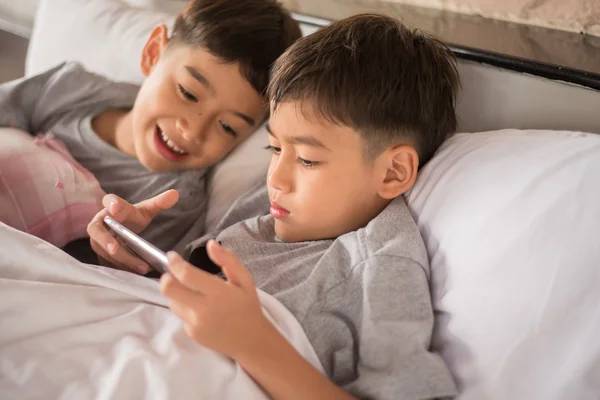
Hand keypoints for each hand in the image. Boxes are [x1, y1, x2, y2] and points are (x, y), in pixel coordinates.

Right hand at [86, 190, 178, 273]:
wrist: (122, 230)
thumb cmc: (132, 217)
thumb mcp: (146, 210)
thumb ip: (159, 202)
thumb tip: (175, 194)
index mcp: (111, 206)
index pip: (109, 200)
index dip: (111, 204)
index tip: (116, 207)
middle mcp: (99, 223)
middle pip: (97, 231)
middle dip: (105, 240)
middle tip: (115, 248)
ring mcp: (97, 240)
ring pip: (104, 250)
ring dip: (121, 259)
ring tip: (141, 266)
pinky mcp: (101, 255)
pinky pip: (108, 262)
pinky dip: (121, 268)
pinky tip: (136, 273)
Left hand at [160, 240, 269, 358]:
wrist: (251, 340)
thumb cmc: (248, 306)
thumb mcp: (245, 280)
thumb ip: (228, 260)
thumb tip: (210, 244)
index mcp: (218, 292)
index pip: (186, 275)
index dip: (174, 263)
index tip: (172, 256)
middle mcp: (203, 309)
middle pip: (169, 290)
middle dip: (166, 278)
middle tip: (172, 273)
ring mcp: (195, 324)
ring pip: (173, 302)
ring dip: (177, 295)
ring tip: (194, 294)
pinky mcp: (191, 334)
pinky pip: (181, 316)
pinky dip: (186, 309)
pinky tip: (202, 311)